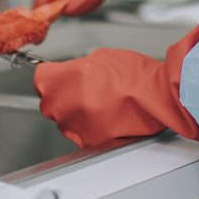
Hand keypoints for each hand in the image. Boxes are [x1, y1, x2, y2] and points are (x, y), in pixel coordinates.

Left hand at [35, 26, 198, 147]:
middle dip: (60, 95)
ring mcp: (75, 125)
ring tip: (97, 101)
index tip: (55, 76)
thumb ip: (75, 68)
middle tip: (81, 89)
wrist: (157, 97)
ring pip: (63, 119)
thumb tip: (66, 74)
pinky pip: (79, 132)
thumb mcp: (100, 58)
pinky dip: (87, 126)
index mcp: (65, 79)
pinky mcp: (88, 140)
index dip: (49, 76)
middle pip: (48, 101)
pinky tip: (104, 115)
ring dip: (73, 111)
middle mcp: (65, 105)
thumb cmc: (134, 76)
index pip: (40, 78)